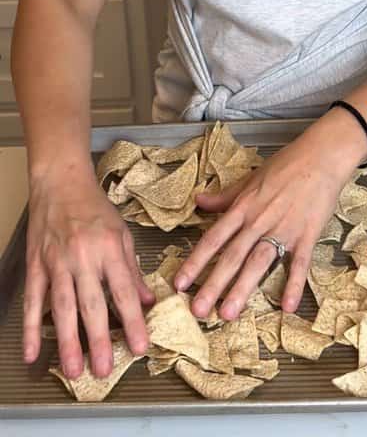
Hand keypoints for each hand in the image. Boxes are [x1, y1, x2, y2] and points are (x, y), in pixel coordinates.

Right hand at [23, 163, 154, 378]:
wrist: (60, 184)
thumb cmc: (95, 209)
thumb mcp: (123, 235)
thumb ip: (133, 271)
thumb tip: (149, 301)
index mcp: (110, 250)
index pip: (124, 292)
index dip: (133, 321)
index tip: (140, 346)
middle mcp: (83, 258)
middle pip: (91, 305)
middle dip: (98, 340)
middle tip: (103, 370)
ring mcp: (55, 263)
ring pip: (61, 308)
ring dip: (66, 341)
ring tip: (73, 369)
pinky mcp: (35, 266)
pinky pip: (32, 302)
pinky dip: (29, 328)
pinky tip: (31, 352)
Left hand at [172, 115, 363, 320]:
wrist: (322, 156)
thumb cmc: (287, 165)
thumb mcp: (251, 178)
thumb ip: (225, 196)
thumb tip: (199, 201)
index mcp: (243, 208)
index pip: (214, 239)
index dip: (195, 262)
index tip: (180, 284)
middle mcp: (259, 221)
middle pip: (232, 257)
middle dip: (214, 285)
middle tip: (198, 311)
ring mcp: (284, 229)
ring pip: (258, 263)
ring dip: (243, 289)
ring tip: (229, 313)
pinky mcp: (307, 234)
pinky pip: (299, 263)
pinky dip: (294, 285)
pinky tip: (288, 307)